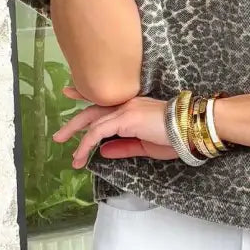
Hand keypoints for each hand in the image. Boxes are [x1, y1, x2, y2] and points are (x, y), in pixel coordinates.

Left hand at [54, 88, 177, 164]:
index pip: (104, 104)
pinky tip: (81, 155)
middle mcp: (125, 104)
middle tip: (59, 135)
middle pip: (92, 111)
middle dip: (74, 123)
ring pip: (91, 122)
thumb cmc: (174, 137)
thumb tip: (103, 151)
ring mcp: (124, 110)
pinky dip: (86, 144)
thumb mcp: (144, 146)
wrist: (189, 130)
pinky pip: (98, 132)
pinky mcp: (124, 119)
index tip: (70, 94)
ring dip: (76, 138)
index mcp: (131, 108)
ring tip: (68, 153)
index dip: (86, 99)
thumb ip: (123, 147)